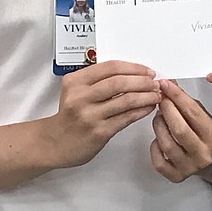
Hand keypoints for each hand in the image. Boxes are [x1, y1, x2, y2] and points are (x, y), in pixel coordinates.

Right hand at [43, 60, 160, 168]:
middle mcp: (81, 97)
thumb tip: (132, 73)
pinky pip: (126, 118)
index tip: (147, 71)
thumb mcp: (76, 90)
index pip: (110, 67)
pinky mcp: (99, 132)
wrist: (54, 143)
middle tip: (155, 83)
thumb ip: (97, 80)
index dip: (133, 67)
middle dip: (142, 81)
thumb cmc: (70, 115)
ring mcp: (90, 115)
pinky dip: (141, 111)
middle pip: (119, 82)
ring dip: (146, 96)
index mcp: (75, 81)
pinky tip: (148, 108)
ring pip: (126, 100)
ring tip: (156, 95)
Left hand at [149, 79, 211, 182]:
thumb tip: (170, 86)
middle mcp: (205, 156)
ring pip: (167, 144)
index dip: (177, 96)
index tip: (166, 84)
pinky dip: (154, 147)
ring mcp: (190, 168)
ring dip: (159, 125)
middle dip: (167, 109)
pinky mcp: (177, 177)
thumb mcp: (208, 118)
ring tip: (159, 116)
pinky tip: (158, 138)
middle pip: (179, 129)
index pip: (194, 113)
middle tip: (161, 98)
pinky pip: (159, 162)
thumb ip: (189, 104)